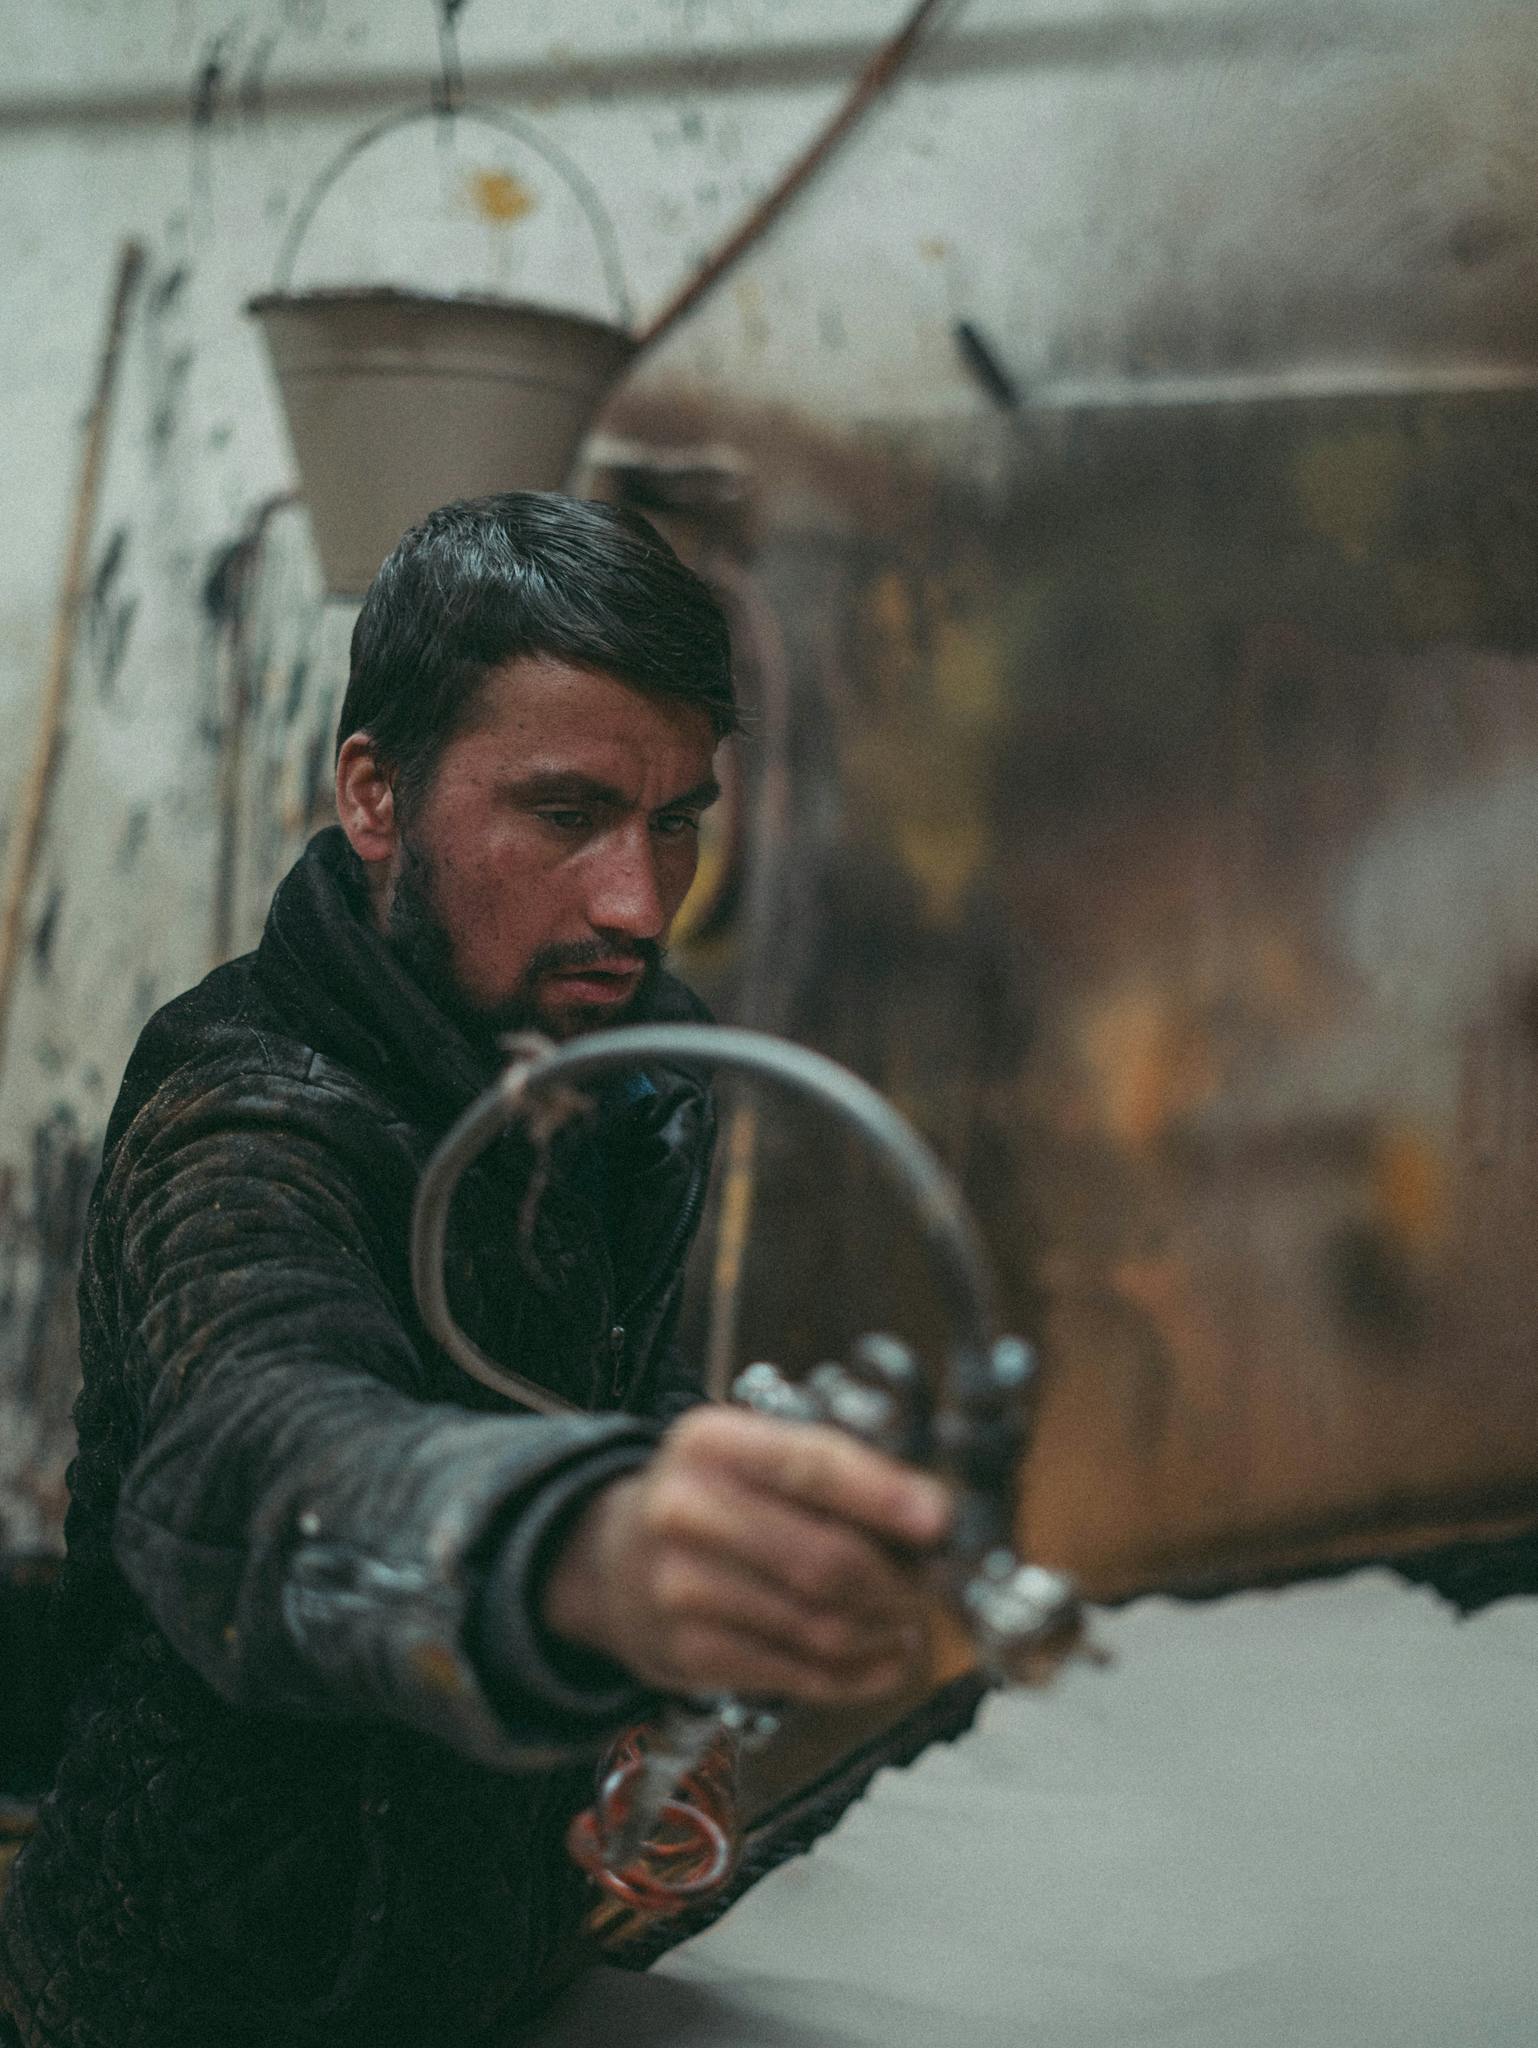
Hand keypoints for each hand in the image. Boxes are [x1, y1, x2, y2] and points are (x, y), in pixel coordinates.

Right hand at [541, 1405, 951, 1705]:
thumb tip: (930, 1515)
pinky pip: (799, 1674)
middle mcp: (686, 1511)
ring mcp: (682, 1589)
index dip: (884, 1496)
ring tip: (909, 1620)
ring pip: (820, 1626)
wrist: (610, 1560)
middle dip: (898, 1579)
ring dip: (885, 1631)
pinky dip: (858, 1675)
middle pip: (824, 1560)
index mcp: (709, 1443)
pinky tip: (882, 1659)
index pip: (811, 1467)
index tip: (939, 1520)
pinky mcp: (689, 1655)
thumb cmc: (709, 1499)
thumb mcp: (749, 1452)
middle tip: (931, 1581)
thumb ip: (831, 1470)